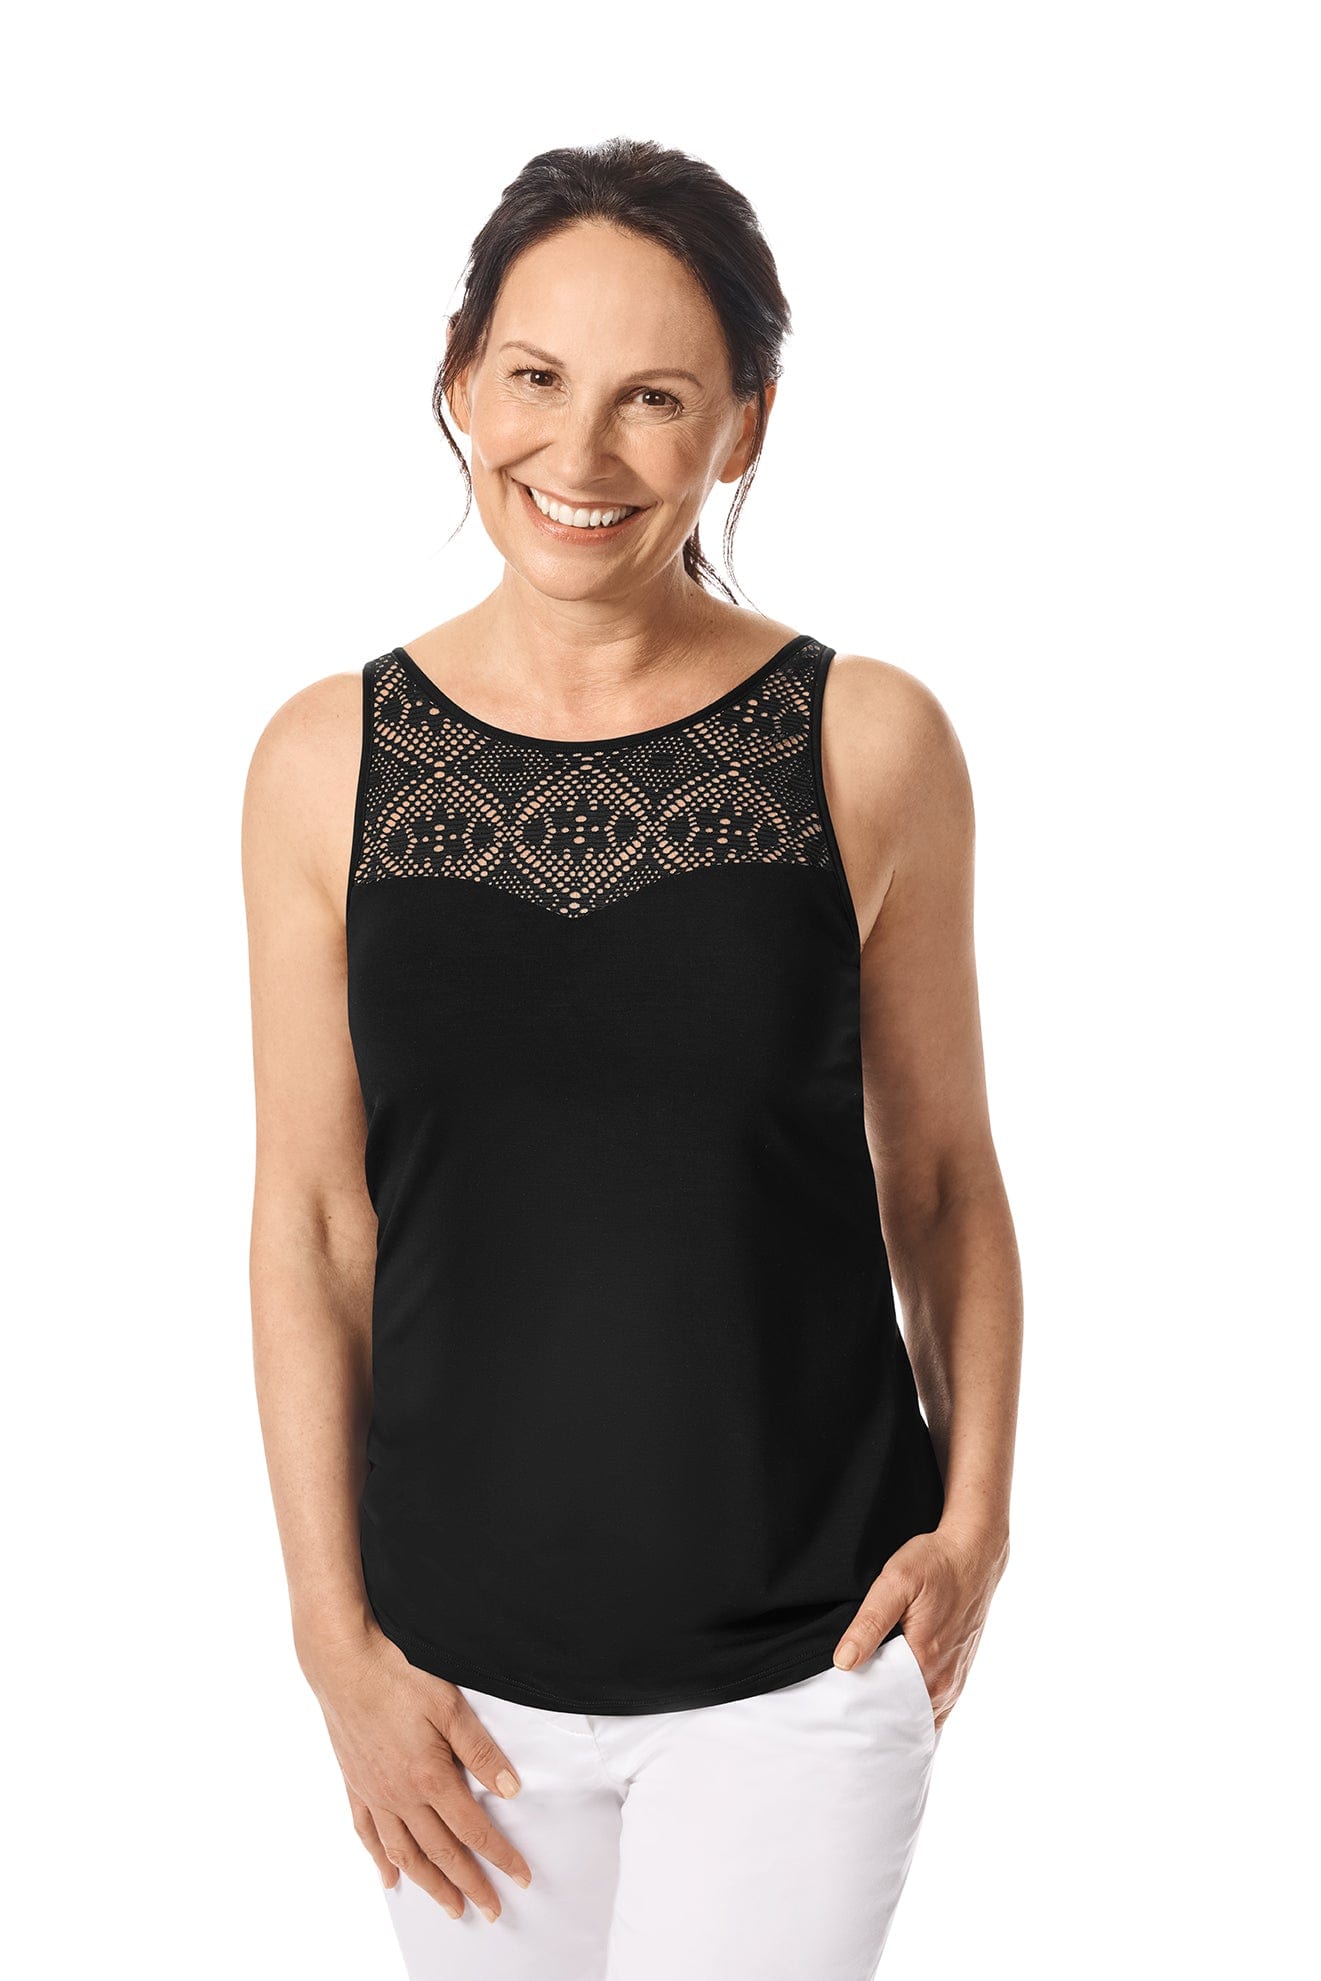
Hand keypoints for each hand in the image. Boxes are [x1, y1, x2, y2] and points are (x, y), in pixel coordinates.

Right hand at [300, 1621, 532, 1922]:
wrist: (342, 1662)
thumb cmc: (397, 1674)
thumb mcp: (450, 1705)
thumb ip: (480, 1750)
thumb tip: (510, 1789)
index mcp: (429, 1777)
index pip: (473, 1829)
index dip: (499, 1856)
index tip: (520, 1878)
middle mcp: (399, 1795)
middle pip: (440, 1852)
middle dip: (468, 1883)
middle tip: (490, 1910)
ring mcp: (374, 1792)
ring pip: (404, 1853)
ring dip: (429, 1883)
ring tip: (449, 1906)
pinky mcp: (354, 1783)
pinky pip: (368, 1832)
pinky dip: (380, 1859)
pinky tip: (389, 1876)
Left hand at [831, 1519, 1008, 1732]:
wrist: (974, 1552)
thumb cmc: (935, 1563)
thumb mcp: (895, 1582)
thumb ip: (870, 1623)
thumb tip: (844, 1662)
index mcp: (926, 1663)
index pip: (886, 1711)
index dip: (861, 1713)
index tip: (840, 1707)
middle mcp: (944, 1681)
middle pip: (903, 1718)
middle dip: (877, 1719)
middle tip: (848, 1710)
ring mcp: (954, 1680)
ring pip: (920, 1715)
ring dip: (896, 1714)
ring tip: (867, 1705)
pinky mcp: (959, 1672)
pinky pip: (935, 1706)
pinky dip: (915, 1708)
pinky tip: (894, 1696)